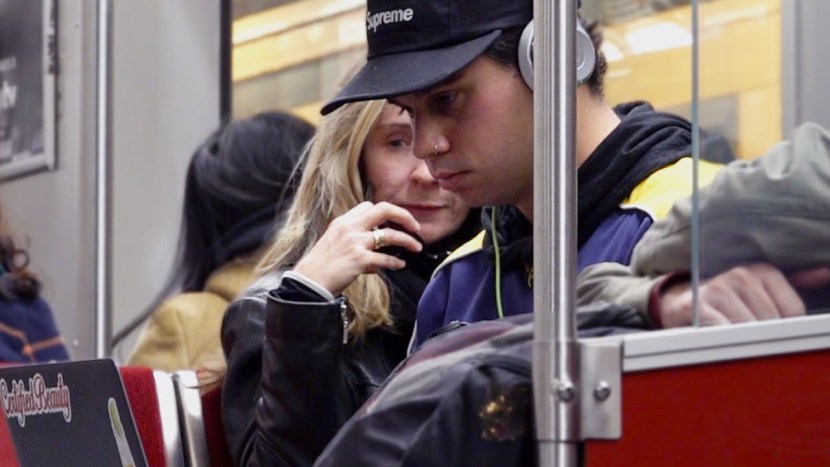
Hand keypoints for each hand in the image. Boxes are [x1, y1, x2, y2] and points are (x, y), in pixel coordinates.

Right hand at [293, 201, 422, 295]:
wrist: (309, 281)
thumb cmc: (321, 265)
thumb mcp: (334, 243)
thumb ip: (354, 241)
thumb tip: (377, 253)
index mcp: (343, 221)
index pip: (369, 206)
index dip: (386, 212)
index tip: (395, 222)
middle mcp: (350, 227)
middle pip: (384, 209)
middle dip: (404, 216)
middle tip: (415, 226)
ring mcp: (355, 242)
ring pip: (390, 234)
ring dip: (407, 241)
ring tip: (416, 247)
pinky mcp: (359, 259)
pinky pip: (385, 258)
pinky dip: (396, 262)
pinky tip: (401, 265)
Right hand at [658, 263, 829, 327]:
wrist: (677, 302)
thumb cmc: (724, 301)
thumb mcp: (758, 288)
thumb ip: (793, 283)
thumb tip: (824, 273)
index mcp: (762, 270)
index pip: (793, 312)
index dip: (782, 330)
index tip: (766, 332)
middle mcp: (741, 274)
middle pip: (773, 324)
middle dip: (762, 339)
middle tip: (747, 340)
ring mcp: (718, 288)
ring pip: (750, 331)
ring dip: (741, 343)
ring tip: (731, 340)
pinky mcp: (698, 306)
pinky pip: (724, 333)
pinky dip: (724, 343)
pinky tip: (719, 342)